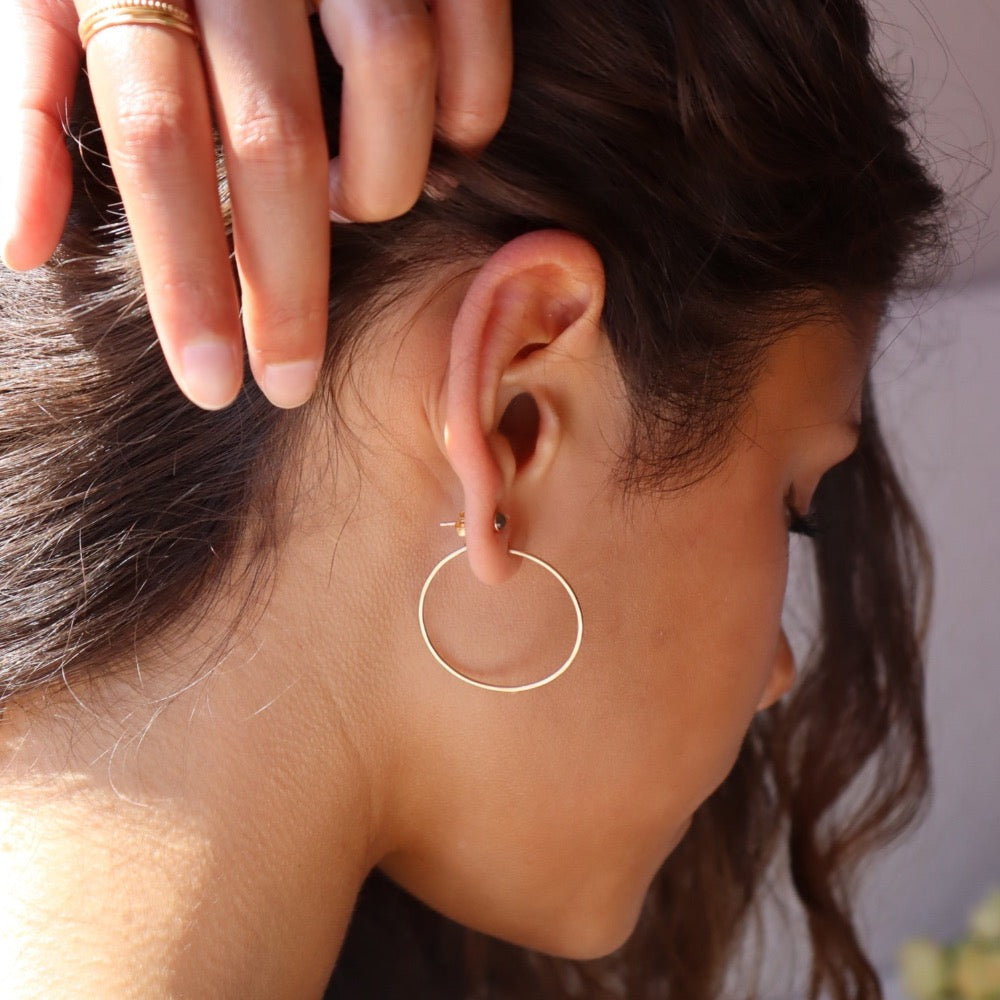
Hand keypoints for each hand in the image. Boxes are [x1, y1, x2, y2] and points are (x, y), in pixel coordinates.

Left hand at [0, 0, 511, 408]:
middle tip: (291, 381)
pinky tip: (440, 145)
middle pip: (275, 140)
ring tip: (353, 208)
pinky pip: (470, 39)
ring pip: (390, 79)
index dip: (187, 275)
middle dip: (287, 284)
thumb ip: (21, 98)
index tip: (212, 382)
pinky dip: (468, 111)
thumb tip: (16, 246)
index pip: (159, 140)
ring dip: (379, 182)